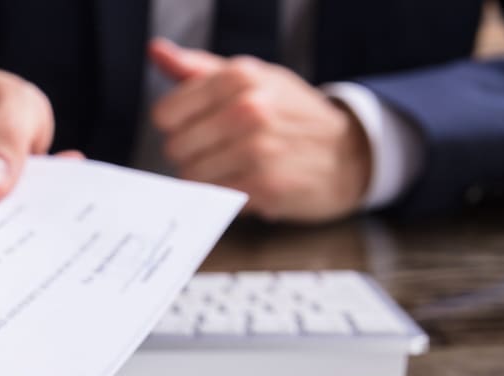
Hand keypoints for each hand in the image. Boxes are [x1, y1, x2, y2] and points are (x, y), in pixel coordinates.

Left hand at [149, 38, 372, 222]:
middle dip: (191, 152)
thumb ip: (197, 68)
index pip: (166, 114)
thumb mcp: (251, 78)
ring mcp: (257, 148)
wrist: (347, 152)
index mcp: (239, 77)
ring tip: (234, 165)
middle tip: (220, 149)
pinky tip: (248, 180)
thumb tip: (156, 51)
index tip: (198, 126)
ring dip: (207, 176)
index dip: (177, 125)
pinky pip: (214, 195)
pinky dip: (225, 192)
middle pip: (175, 147)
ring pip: (191, 175)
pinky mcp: (264, 185)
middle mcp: (248, 109)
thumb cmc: (289, 113)